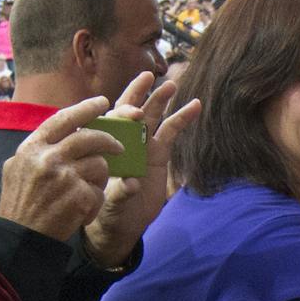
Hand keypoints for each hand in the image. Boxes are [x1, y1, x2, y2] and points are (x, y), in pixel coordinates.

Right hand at [0, 96, 120, 241]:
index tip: (103, 102)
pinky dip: (95, 202)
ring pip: (100, 165)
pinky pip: (99, 191)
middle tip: (120, 148)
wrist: (20, 239)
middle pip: (89, 137)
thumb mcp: (18, 168)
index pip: (63, 119)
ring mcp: (64, 177)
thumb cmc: (20, 204)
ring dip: (100, 178)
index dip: (85, 109)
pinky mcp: (79, 197)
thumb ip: (40, 149)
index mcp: (32, 147)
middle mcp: (47, 158)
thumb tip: (65, 130)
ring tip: (86, 192)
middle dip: (109, 140)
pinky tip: (81, 212)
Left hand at [82, 72, 201, 267]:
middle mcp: (122, 139)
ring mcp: (142, 143)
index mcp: (104, 145)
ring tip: (173, 84)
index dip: (121, 114)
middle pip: (128, 108)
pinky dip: (182, 117)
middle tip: (148, 78)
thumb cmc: (108, 210)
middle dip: (137, 93)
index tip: (135, 115)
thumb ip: (120, 192)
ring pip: (152, 115)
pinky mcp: (159, 153)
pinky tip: (195, 105)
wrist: (123, 222)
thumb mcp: (110, 203)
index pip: (109, 122)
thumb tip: (131, 184)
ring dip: (160, 99)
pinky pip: (171, 131)